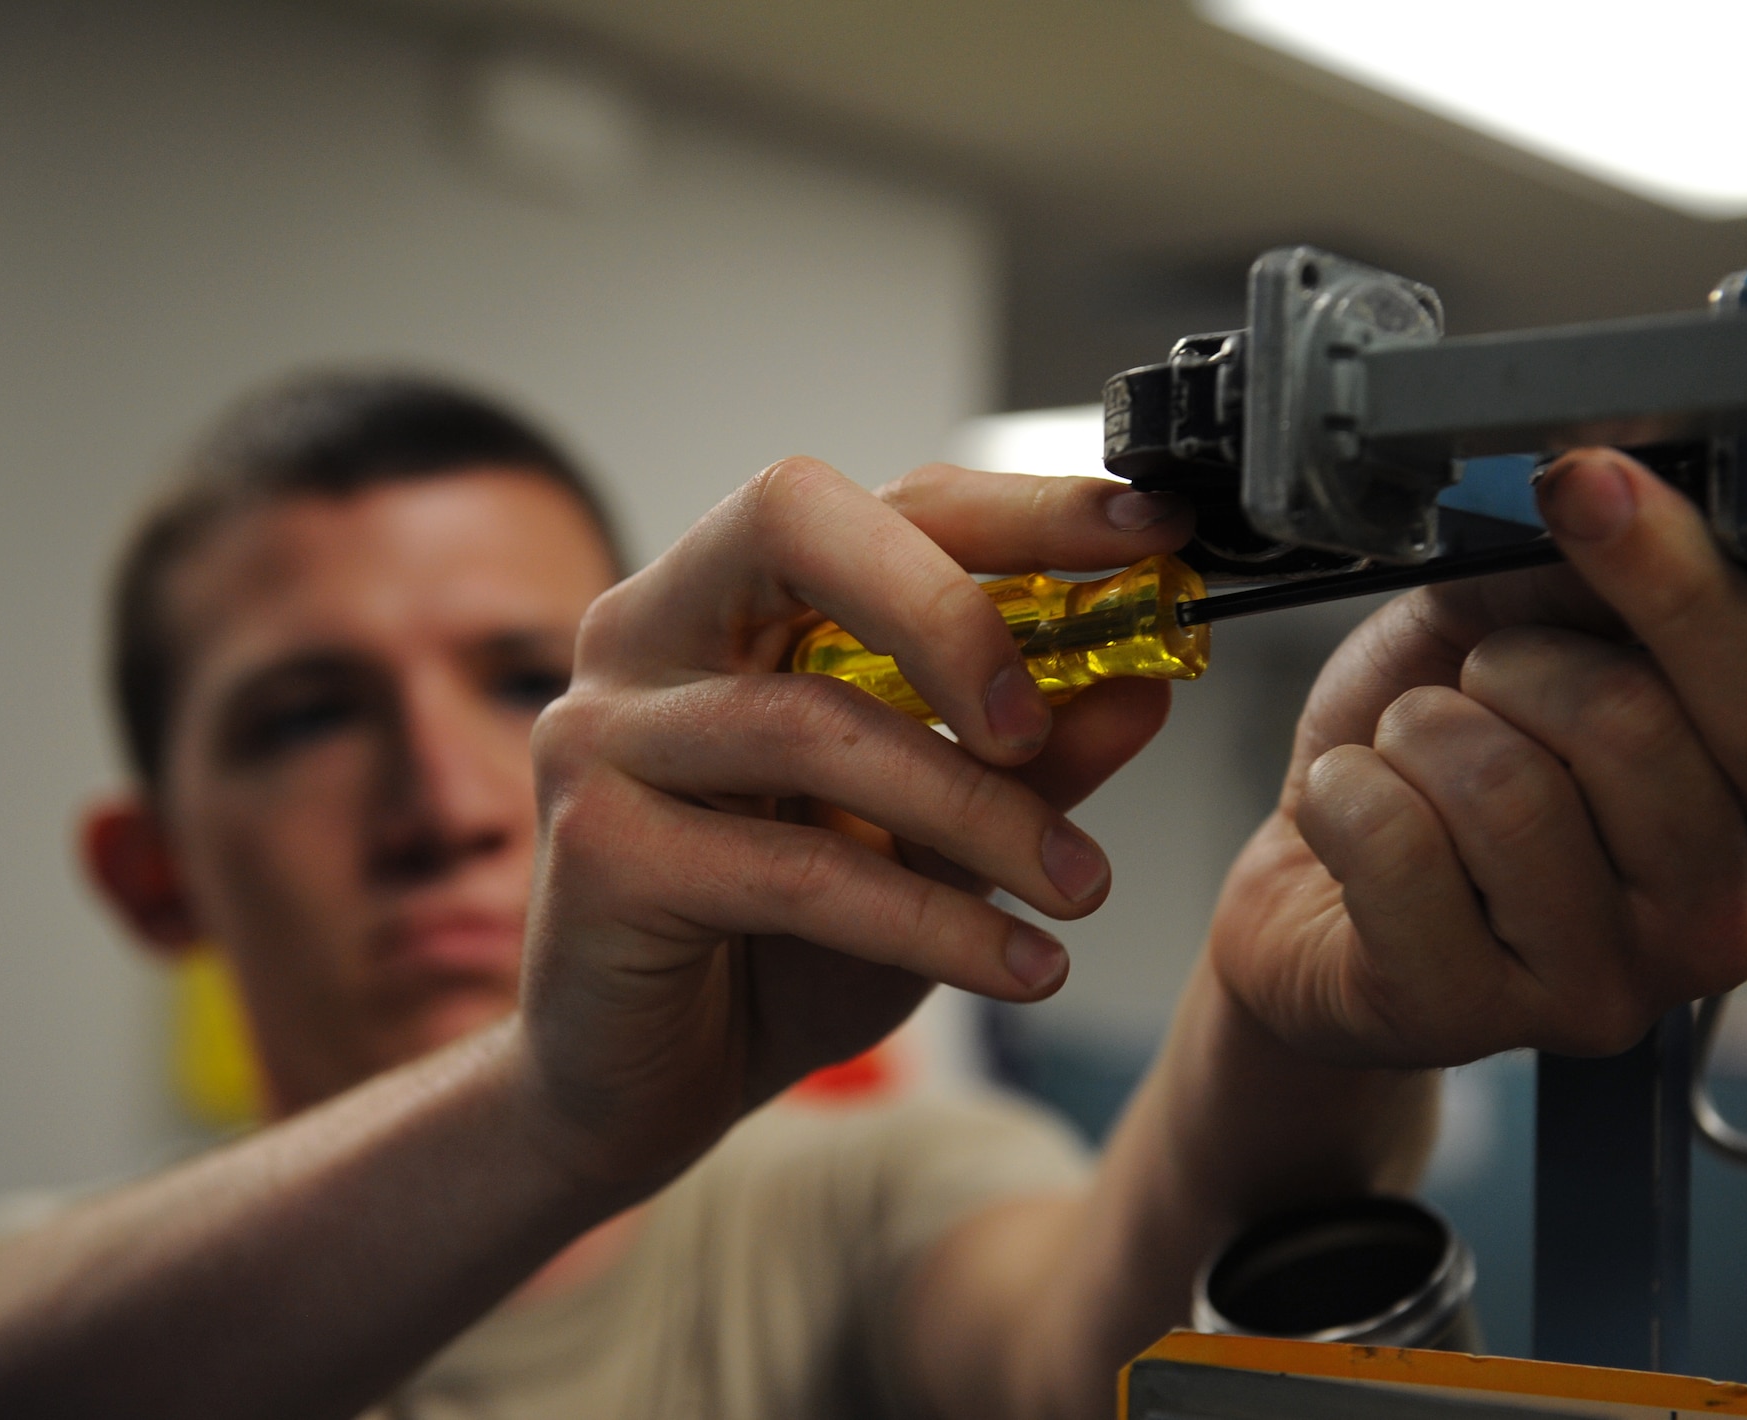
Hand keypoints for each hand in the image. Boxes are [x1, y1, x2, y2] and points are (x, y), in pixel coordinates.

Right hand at [516, 460, 1191, 1186]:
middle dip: (951, 607)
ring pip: (816, 723)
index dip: (1019, 510)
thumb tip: (1144, 686)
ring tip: (1077, 885)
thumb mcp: (928, 842)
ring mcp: (606, 734)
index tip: (1145, 536)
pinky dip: (933, 921)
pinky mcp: (600, 852)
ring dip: (978, 810)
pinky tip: (1021, 967)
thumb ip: (1022, 760)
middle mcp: (647, 633)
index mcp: (728, 599)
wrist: (636, 1088)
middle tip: (1046, 717)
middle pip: (794, 527)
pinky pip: (798, 869)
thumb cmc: (772, 947)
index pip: (879, 502)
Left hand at [1209, 448, 1746, 1067]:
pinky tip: (1352, 821)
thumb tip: (1597, 501)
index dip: (1667, 567)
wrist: (1313, 890)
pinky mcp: (1467, 1019)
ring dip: (1414, 737)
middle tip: (1467, 697)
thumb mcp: (1498, 634)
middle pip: (1629, 724)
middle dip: (1506, 667)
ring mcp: (1598, 986)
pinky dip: (1341, 796)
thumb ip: (1569, 580)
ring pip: (1503, 788)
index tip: (1584, 481)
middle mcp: (1710, 913)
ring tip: (1408, 766)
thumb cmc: (1426, 772)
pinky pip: (1394, 847)